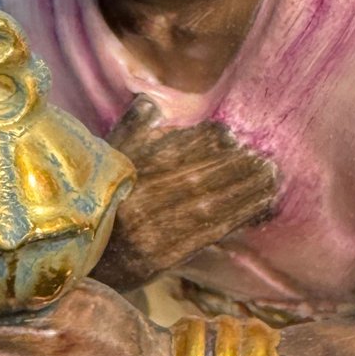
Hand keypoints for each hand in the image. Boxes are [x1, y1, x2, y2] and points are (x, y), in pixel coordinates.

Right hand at [95, 94, 279, 291]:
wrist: (83, 254)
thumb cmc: (99, 198)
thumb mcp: (108, 158)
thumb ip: (132, 128)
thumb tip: (152, 101)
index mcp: (126, 169)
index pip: (173, 151)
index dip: (206, 143)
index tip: (232, 135)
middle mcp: (140, 196)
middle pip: (196, 177)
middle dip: (234, 167)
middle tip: (265, 158)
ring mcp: (152, 227)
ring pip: (207, 204)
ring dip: (243, 191)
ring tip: (271, 179)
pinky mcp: (163, 254)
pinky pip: (207, 233)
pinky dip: (236, 219)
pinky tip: (259, 209)